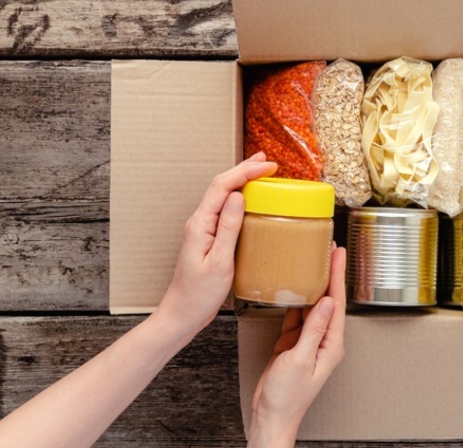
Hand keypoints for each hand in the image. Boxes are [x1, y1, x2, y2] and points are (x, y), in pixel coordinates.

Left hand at [156, 152, 277, 337]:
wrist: (183, 314)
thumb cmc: (199, 294)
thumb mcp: (220, 262)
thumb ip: (228, 227)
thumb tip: (238, 196)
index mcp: (200, 224)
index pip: (222, 186)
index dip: (245, 171)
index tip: (268, 166)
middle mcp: (199, 222)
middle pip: (221, 185)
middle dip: (244, 170)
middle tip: (267, 161)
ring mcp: (203, 229)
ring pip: (222, 196)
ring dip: (241, 181)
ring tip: (260, 172)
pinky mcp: (208, 238)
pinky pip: (224, 210)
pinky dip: (239, 198)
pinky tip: (250, 200)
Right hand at [249, 245, 346, 446]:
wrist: (271, 416)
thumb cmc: (287, 397)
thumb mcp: (300, 360)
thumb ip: (313, 330)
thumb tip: (326, 303)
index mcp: (331, 344)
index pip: (337, 302)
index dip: (337, 276)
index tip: (338, 255)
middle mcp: (324, 340)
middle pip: (328, 300)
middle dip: (328, 273)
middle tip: (327, 249)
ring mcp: (309, 341)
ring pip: (312, 306)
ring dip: (312, 283)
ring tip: (312, 260)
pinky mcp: (294, 344)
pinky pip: (297, 316)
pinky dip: (296, 300)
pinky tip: (294, 287)